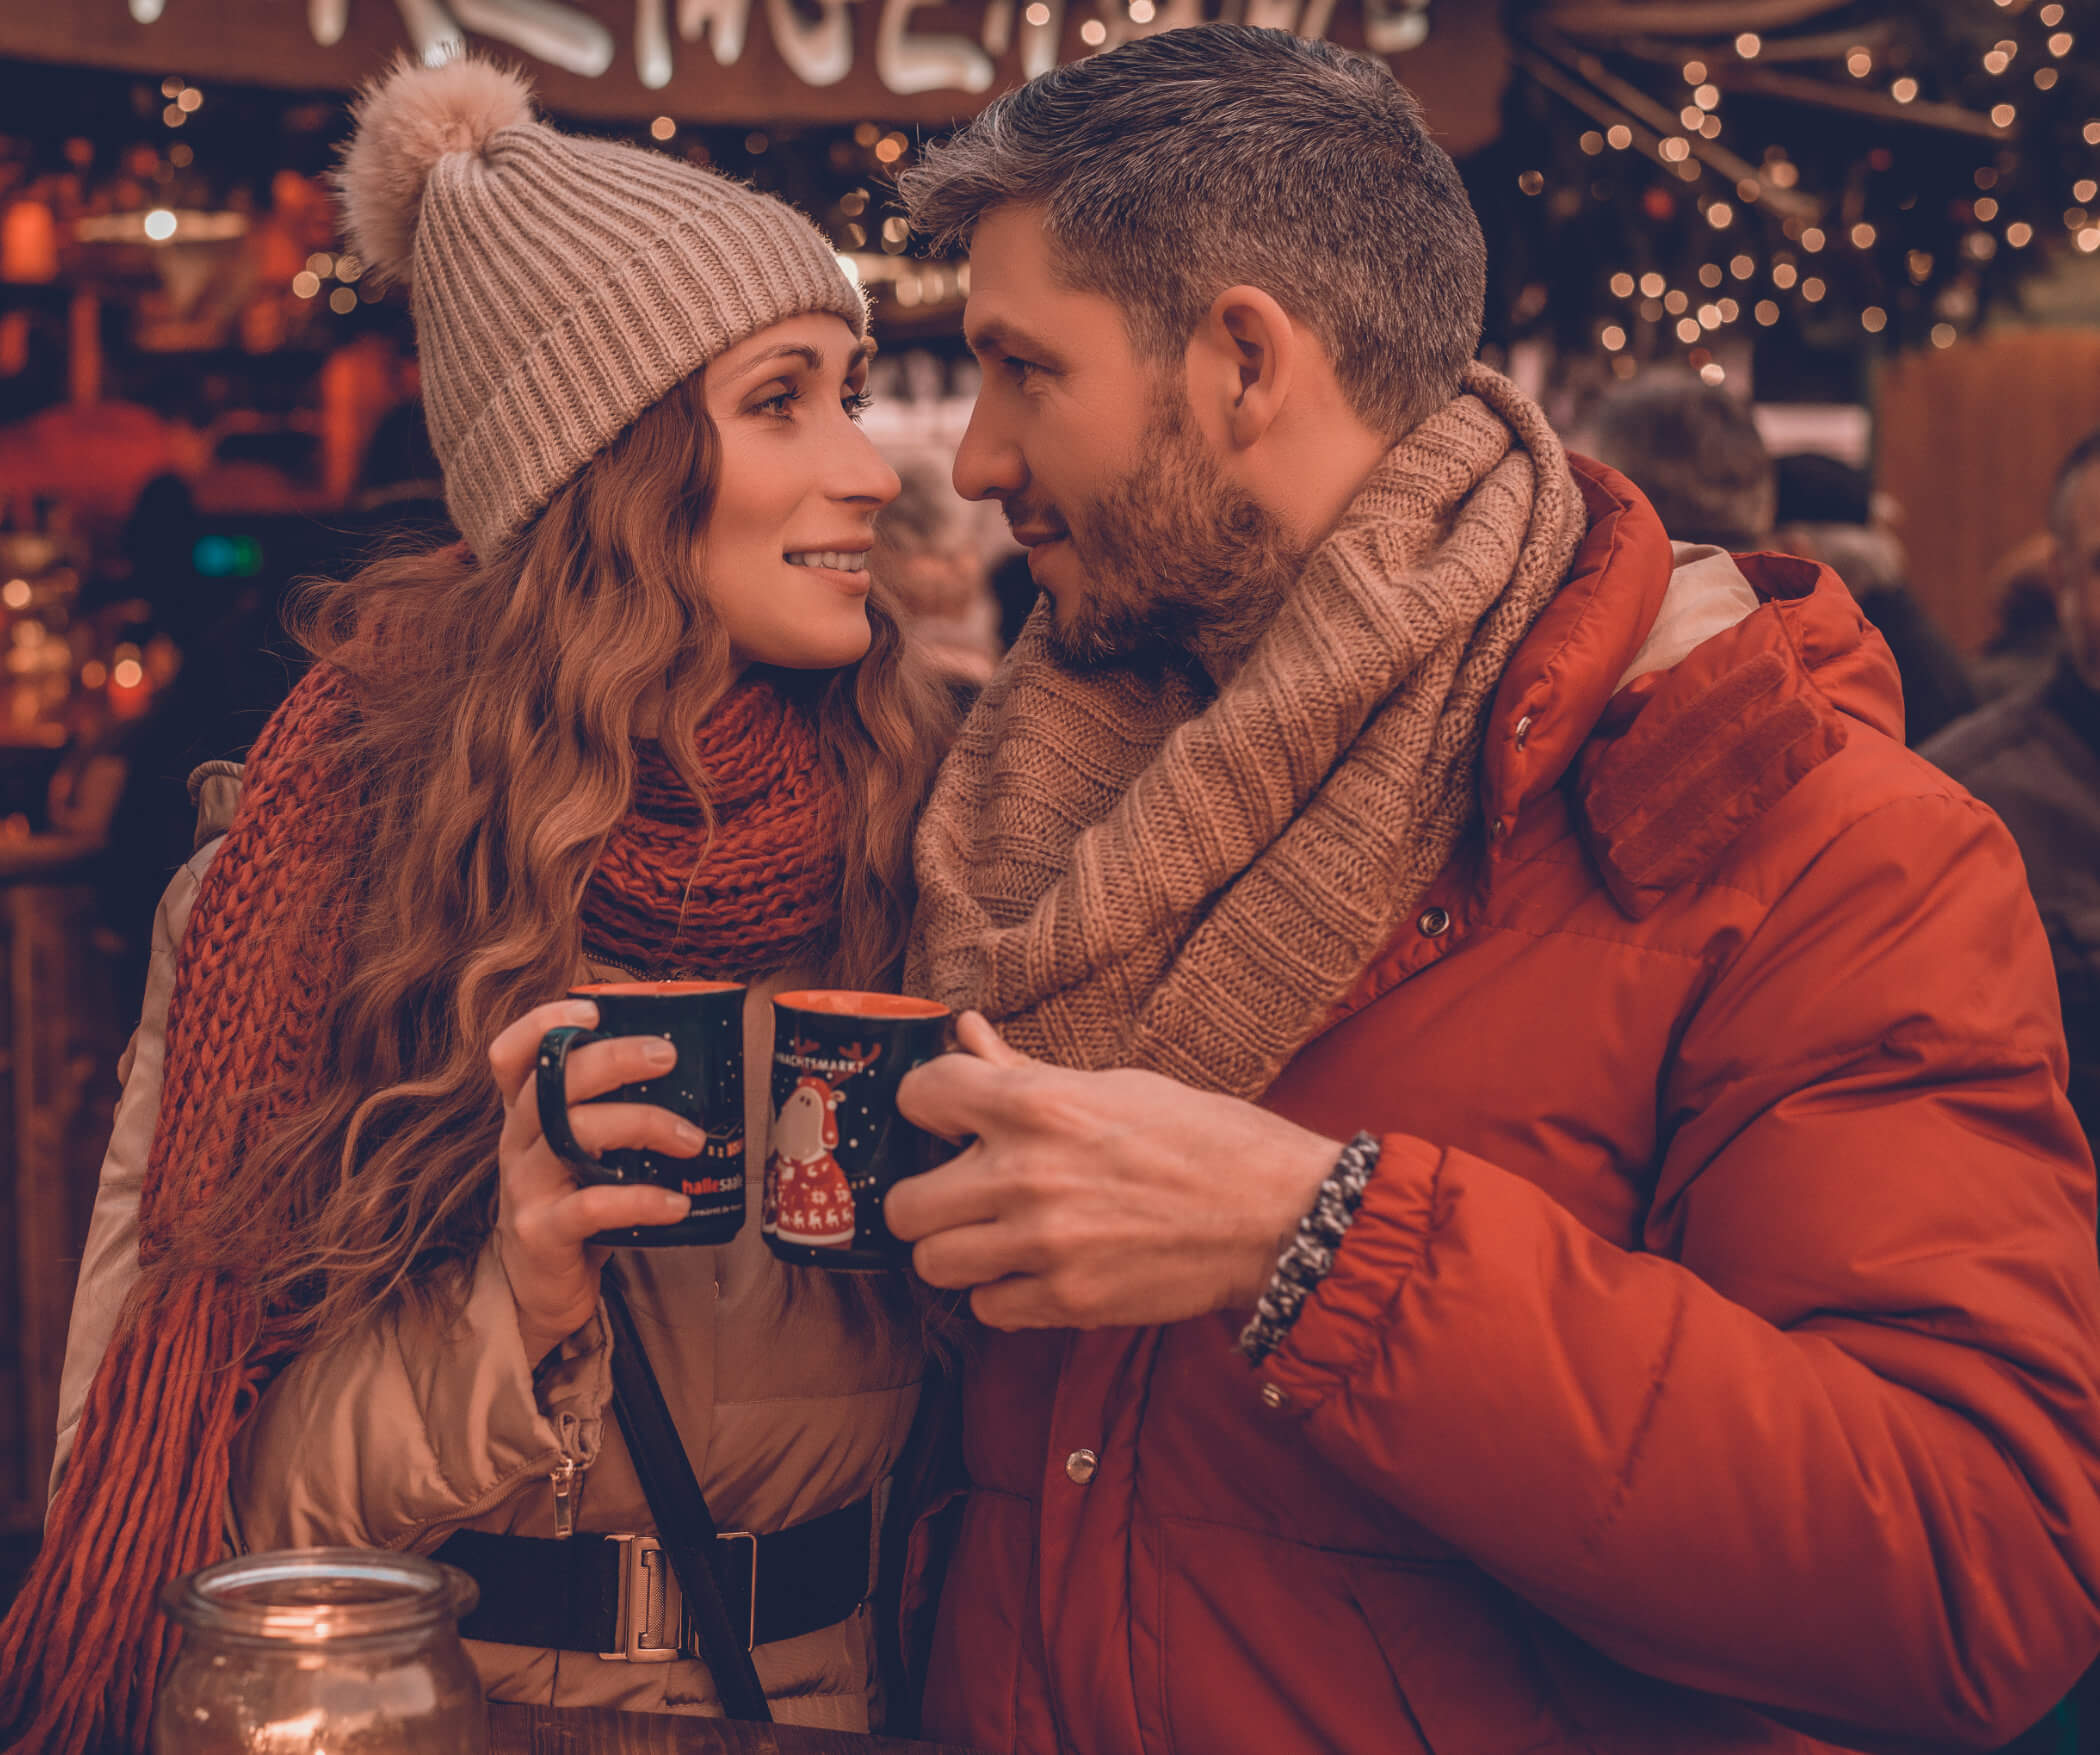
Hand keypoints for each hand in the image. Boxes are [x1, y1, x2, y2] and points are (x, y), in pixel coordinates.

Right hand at [487, 999, 701, 1361]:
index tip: (594, 1010)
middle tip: (667, 1056)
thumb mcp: (583, 1150)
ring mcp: (524, 1187)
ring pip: (574, 1134)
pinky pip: (591, 1206)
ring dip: (642, 1125)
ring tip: (692, 1139)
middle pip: (552, 1082)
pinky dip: (641, 1201)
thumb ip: (615, 1110)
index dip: (543, 1023)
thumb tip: (704, 1070)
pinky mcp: (542, 1233)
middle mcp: (516, 1141)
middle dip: (614, 1059)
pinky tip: (677, 1204)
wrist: (541, 1289)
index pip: (511, 1054)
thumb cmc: (576, 1201)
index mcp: (526, 1113)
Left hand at [886, 1013, 1341, 1330]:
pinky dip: (1002, 1293)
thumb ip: (1024, 1070)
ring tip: (992, 1237)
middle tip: (960, 1193)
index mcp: (1038, 1105)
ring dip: (957, 1251)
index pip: (920, 1095)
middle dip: (927, 1197)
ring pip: (932, 1263)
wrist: (1276, 1214)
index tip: (945, 1119)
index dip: (926, 1106)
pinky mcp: (1067, 1301)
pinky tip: (1033, 1270)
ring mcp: (1043, 1245)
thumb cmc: (1203, 1139)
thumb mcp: (1114, 1085)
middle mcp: (1027, 1175)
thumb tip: (966, 1032)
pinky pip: (986, 1308)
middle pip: (904, 1204)